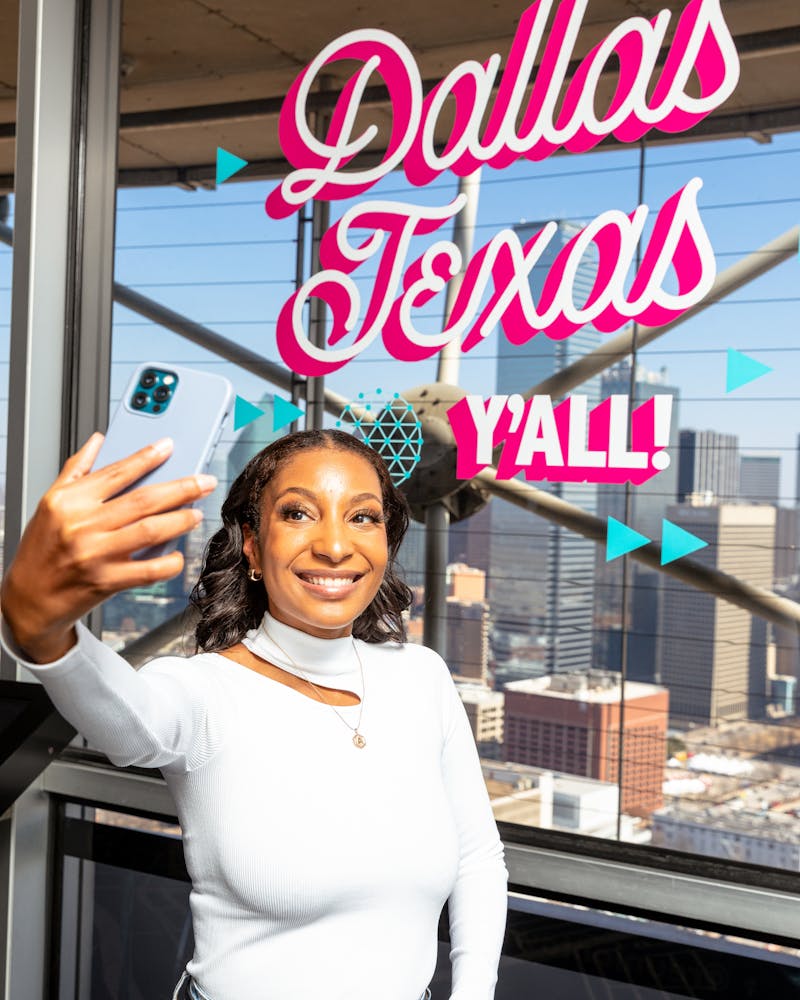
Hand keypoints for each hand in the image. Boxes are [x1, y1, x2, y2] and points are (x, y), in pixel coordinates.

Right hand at [0, 433, 217, 662]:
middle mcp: (82, 525)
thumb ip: (76, 469)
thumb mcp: (51, 504)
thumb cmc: (42, 549)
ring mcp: (95, 555)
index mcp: (69, 501)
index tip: (169, 447)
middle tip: (204, 482)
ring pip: (150, 531)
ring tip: (196, 514)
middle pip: (143, 500)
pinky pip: (148, 571)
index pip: (117, 472)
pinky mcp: (106, 582)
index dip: (147, 457)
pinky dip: (169, 562)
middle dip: (181, 488)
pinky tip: (178, 555)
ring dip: (180, 520)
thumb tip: (98, 440)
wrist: (28, 598)